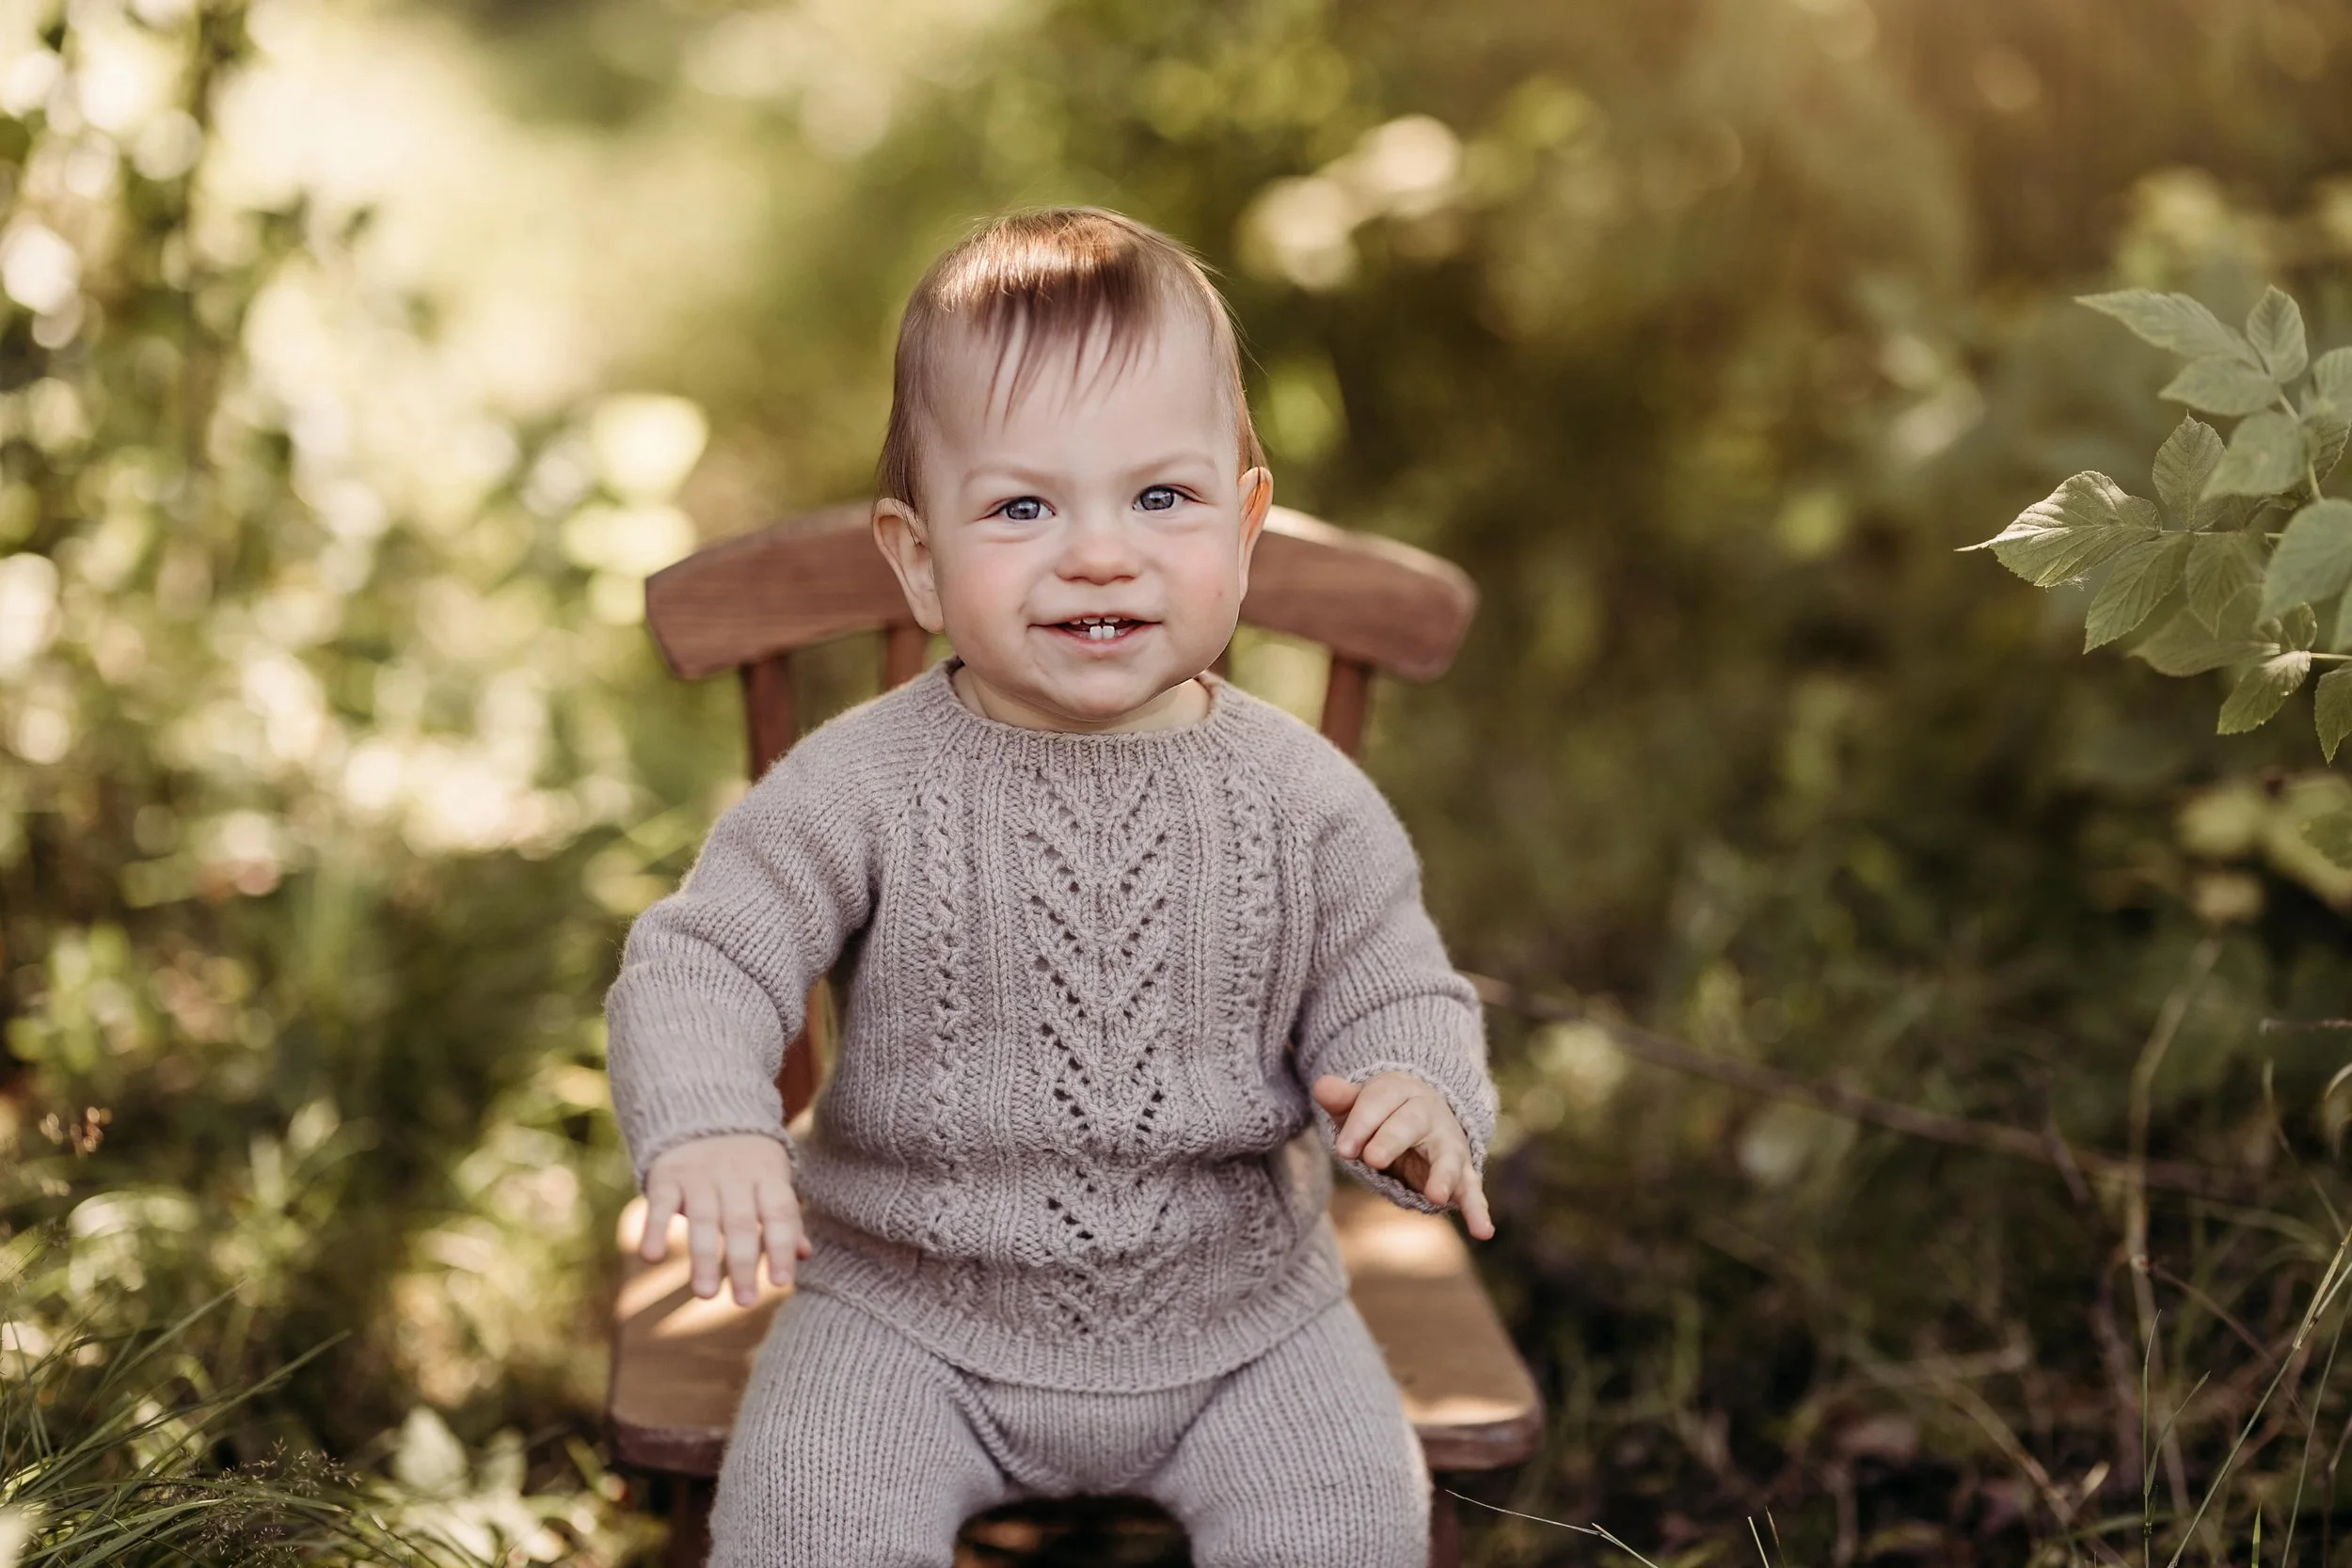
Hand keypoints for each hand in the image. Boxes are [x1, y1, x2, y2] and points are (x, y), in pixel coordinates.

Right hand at [642, 1133, 810, 1304]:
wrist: (704, 1113)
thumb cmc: (746, 1163)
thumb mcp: (771, 1180)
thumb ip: (784, 1218)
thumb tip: (805, 1255)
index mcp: (768, 1176)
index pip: (779, 1213)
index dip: (782, 1247)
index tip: (780, 1282)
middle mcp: (735, 1176)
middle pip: (741, 1222)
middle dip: (743, 1263)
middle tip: (745, 1301)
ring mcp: (699, 1176)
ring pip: (703, 1220)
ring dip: (704, 1258)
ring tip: (706, 1295)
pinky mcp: (666, 1176)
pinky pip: (659, 1204)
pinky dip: (653, 1229)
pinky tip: (651, 1257)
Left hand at [1312, 1072, 1494, 1239]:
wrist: (1423, 1112)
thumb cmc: (1382, 1113)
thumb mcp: (1360, 1104)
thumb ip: (1342, 1099)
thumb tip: (1320, 1086)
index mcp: (1401, 1091)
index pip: (1379, 1102)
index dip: (1360, 1124)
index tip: (1342, 1150)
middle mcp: (1429, 1113)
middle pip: (1410, 1123)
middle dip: (1391, 1140)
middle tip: (1372, 1159)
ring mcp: (1449, 1143)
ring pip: (1448, 1157)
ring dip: (1443, 1177)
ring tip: (1436, 1197)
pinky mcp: (1462, 1172)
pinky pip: (1472, 1190)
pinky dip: (1478, 1210)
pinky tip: (1483, 1231)